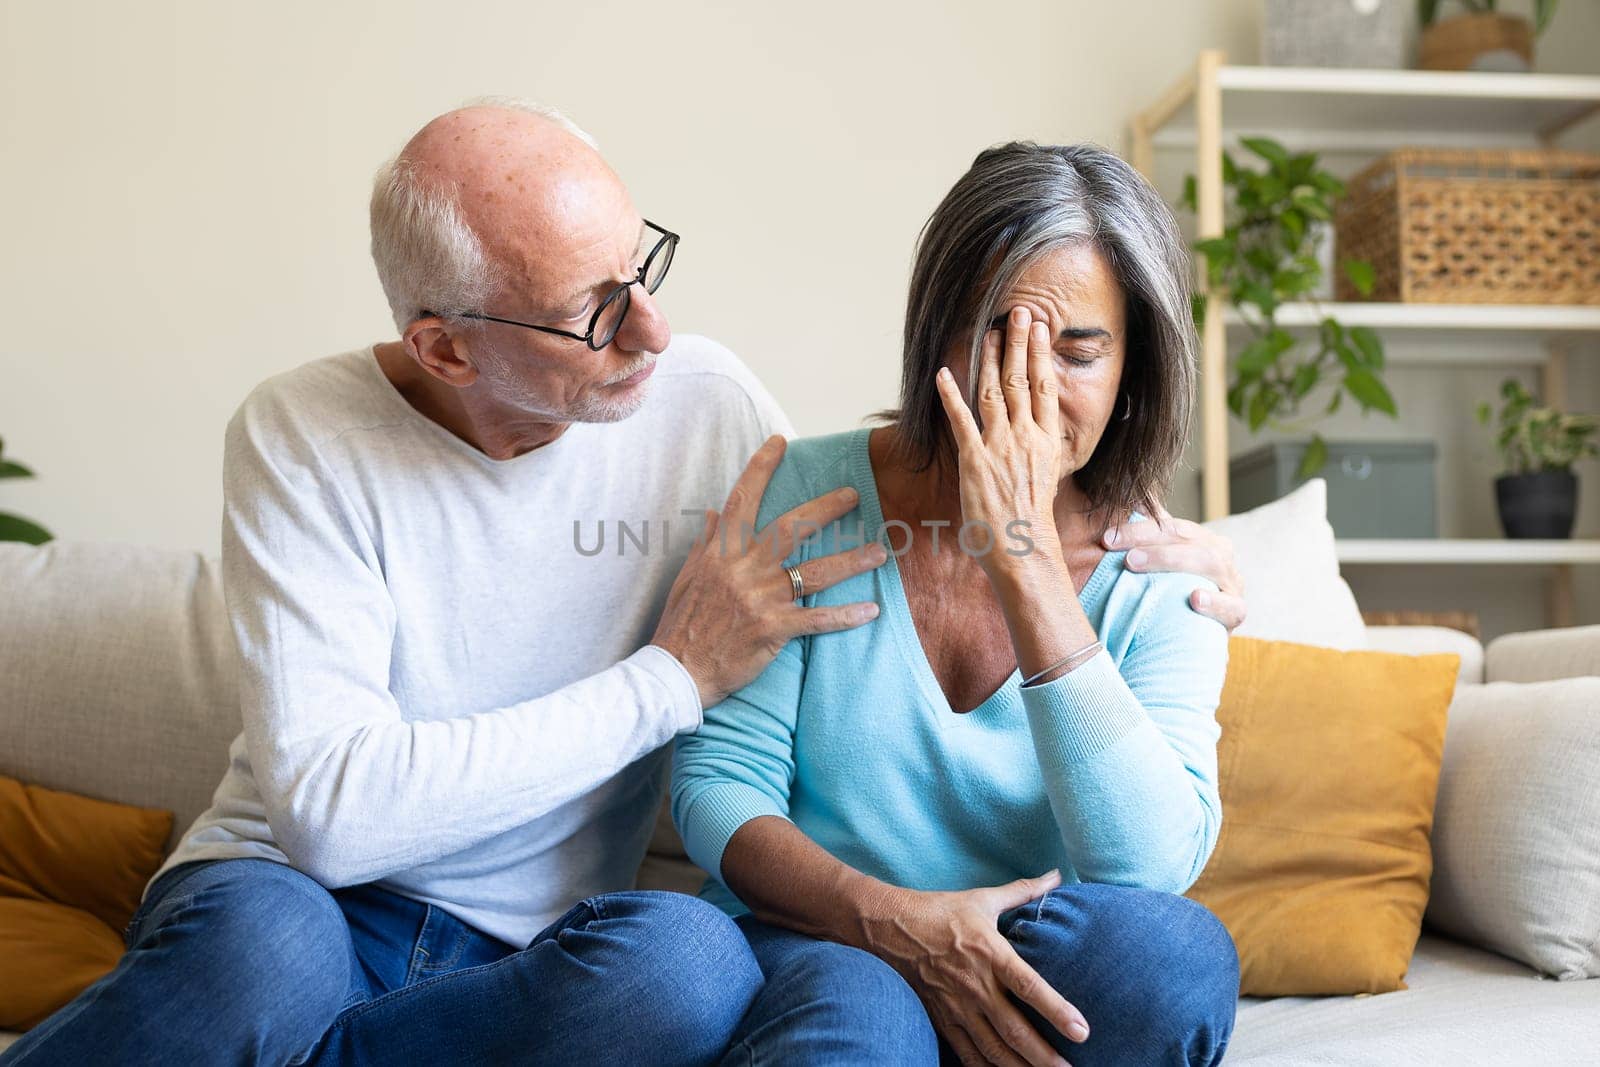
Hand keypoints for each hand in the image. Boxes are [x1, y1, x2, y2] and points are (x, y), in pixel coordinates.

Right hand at [651, 436, 887, 707]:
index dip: (761, 469)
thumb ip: (706, 545)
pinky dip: (846, 615)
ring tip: (880, 551)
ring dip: (852, 560)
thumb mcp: (687, 578)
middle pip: (792, 528)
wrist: (676, 671)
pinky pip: (817, 619)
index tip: (780, 442)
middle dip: (826, 508)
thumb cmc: (681, 624)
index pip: (742, 501)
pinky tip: (871, 610)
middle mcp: (743, 569)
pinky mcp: (773, 629)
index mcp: (721, 553)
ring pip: (815, 572)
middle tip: (854, 495)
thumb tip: (713, 514)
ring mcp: (760, 598)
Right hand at [858, 870, 1087, 1066]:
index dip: (1057, 1010)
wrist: (887, 927)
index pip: (1029, 987)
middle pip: (1015, 1030)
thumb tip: (1056, 874)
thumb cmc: (939, 911)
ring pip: (993, 1049)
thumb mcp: (982, 899)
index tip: (1082, 1030)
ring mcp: (957, 1006)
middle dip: (1044, 1056)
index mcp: (990, 954)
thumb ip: (1023, 891)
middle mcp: (976, 985)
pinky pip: (967, 1053)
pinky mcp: (941, 1019)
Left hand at [934, 306, 1064, 573]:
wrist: (1023, 549)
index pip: (1045, 388)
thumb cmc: (1031, 523)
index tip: (1040, 330)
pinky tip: (943, 373)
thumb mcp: (1045, 479)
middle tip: (1019, 313)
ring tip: (989, 331)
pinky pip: (960, 420)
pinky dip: (950, 395)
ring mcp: (1000, 446)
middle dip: (1019, 343)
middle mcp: (1026, 437)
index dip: (1041, 355)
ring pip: (993, 391)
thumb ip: (1036, 452)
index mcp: (1047, 441)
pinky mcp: (974, 460)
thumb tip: (1031, 438)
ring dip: (989, 358)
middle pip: (1021, 380)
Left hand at [1100, 505, 1245, 630]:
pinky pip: (1233, 606)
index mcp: (1203, 540)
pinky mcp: (1237, 612)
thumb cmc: (1172, 592)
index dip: (1139, 529)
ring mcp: (1233, 583)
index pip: (1172, 527)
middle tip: (1123, 556)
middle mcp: (1221, 557)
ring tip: (1138, 564)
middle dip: (1153, 545)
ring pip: (1211, 564)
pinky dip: (1215, 603)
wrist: (1194, 634)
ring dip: (1172, 561)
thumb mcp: (1160, 564)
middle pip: (1191, 541)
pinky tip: (1195, 599)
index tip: (1107, 539)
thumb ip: (1148, 536)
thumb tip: (1127, 502)